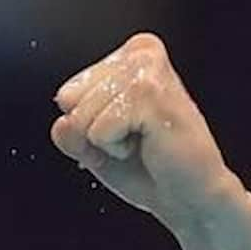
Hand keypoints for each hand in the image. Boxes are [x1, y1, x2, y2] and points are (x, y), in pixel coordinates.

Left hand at [51, 33, 242, 227]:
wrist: (188, 195)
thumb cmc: (148, 168)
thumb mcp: (93, 147)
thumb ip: (69, 131)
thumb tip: (62, 121)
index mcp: (130, 57)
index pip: (67, 93)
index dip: (85, 126)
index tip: (123, 133)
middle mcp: (141, 54)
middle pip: (70, 101)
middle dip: (92, 133)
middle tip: (134, 140)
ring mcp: (147, 70)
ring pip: (81, 116)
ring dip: (105, 142)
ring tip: (143, 141)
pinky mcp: (149, 93)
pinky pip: (96, 131)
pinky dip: (115, 149)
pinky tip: (150, 144)